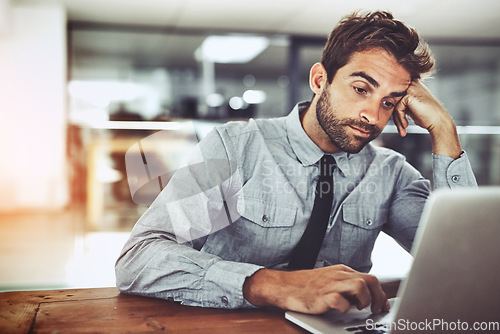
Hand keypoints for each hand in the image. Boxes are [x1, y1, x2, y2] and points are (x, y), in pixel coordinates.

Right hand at [243, 265, 389, 314]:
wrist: (283, 286)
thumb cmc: (305, 286)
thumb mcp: (329, 280)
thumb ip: (345, 285)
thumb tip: (365, 296)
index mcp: (342, 271)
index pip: (370, 278)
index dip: (381, 294)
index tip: (383, 305)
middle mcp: (338, 276)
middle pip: (370, 280)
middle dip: (378, 297)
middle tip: (376, 309)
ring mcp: (330, 285)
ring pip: (359, 286)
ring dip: (365, 300)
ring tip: (359, 309)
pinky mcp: (321, 296)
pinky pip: (339, 301)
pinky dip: (345, 308)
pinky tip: (342, 310)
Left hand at [393, 80, 461, 158]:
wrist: (439, 122)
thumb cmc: (426, 116)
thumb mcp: (410, 107)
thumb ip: (400, 102)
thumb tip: (385, 102)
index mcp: (413, 84)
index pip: (395, 95)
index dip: (394, 110)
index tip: (399, 123)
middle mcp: (412, 83)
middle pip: (393, 99)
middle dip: (395, 116)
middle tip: (401, 128)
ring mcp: (410, 88)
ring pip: (394, 104)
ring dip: (397, 119)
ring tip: (403, 129)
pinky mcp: (409, 95)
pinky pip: (397, 108)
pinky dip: (400, 119)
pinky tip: (406, 125)